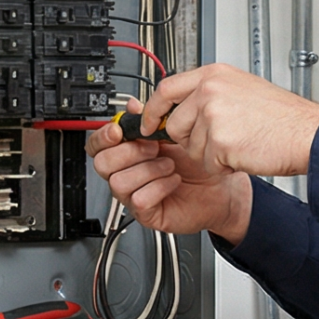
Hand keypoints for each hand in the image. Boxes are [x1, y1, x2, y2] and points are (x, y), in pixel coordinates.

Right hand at [90, 114, 254, 241]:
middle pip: (102, 164)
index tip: (119, 131)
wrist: (221, 188)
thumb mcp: (174, 135)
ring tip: (170, 165)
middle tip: (154, 148)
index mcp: (127, 153)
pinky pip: (139, 199)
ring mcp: (133, 195)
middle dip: (129, 152)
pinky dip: (159, 187)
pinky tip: (174, 180)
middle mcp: (127, 174)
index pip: (97, 145)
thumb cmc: (197, 165)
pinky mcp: (147, 213)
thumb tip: (133, 105)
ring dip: (148, 169)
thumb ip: (151, 120)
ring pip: (119, 182)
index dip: (103, 137)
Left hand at [138, 63, 318, 177]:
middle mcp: (211, 90)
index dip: (153, 110)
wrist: (307, 135)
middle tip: (215, 141)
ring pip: (190, 147)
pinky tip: (243, 153)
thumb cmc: (283, 117)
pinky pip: (207, 163)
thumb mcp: (242, 89)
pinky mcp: (220, 141)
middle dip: (189, 140)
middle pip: (174, 124)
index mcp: (215, 75)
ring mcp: (214, 115)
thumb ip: (208, 93)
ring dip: (210, 154)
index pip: (166, 89)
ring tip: (238, 143)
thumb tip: (180, 107)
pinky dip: (223, 166)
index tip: (148, 122)